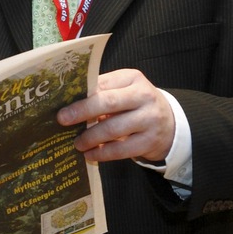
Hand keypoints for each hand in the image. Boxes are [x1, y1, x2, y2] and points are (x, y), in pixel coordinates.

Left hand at [57, 68, 174, 163]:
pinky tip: (90, 155)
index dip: (81, 95)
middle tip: (63, 120)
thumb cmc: (136, 105)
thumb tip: (69, 104)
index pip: (103, 84)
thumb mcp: (124, 91)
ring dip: (90, 137)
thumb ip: (102, 93)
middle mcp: (143, 96)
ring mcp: (149, 119)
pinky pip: (121, 149)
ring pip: (113, 129)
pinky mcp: (150, 141)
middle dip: (82, 111)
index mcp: (132, 78)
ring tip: (77, 143)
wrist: (170, 125)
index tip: (62, 105)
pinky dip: (102, 153)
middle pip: (108, 102)